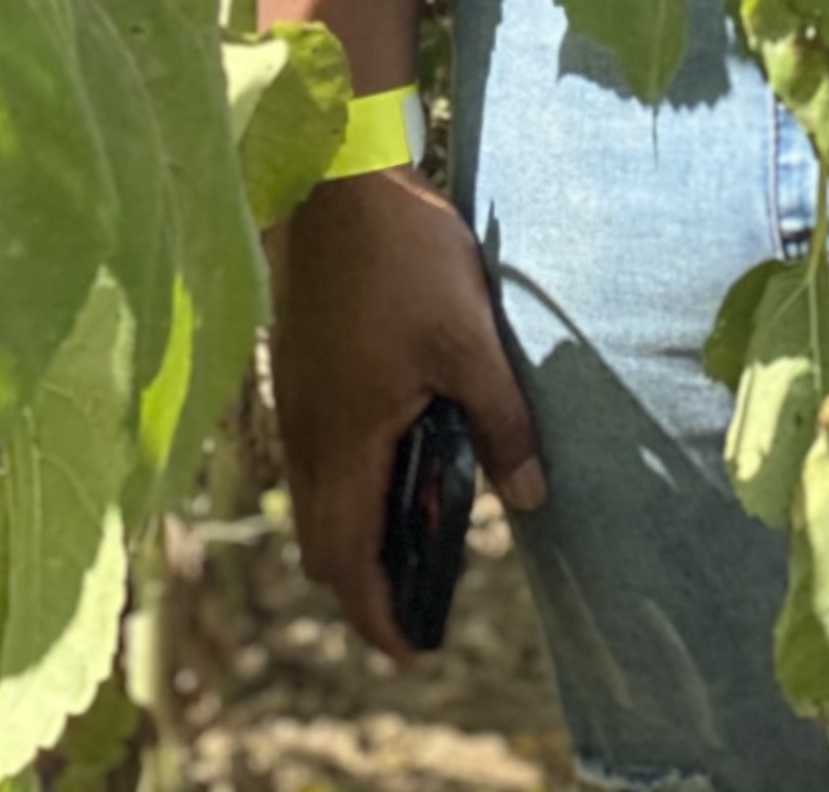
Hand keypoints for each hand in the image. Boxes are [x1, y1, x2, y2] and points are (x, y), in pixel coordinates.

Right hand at [269, 170, 544, 661]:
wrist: (339, 179)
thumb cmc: (405, 258)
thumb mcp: (470, 341)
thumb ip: (502, 422)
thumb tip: (531, 497)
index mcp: (343, 443)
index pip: (344, 562)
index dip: (375, 615)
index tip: (411, 649)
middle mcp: (307, 434)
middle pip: (321, 542)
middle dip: (364, 584)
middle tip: (418, 599)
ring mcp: (297, 399)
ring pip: (315, 497)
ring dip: (355, 531)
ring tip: (416, 533)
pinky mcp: (301, 367)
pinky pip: (316, 455)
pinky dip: (348, 484)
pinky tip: (398, 453)